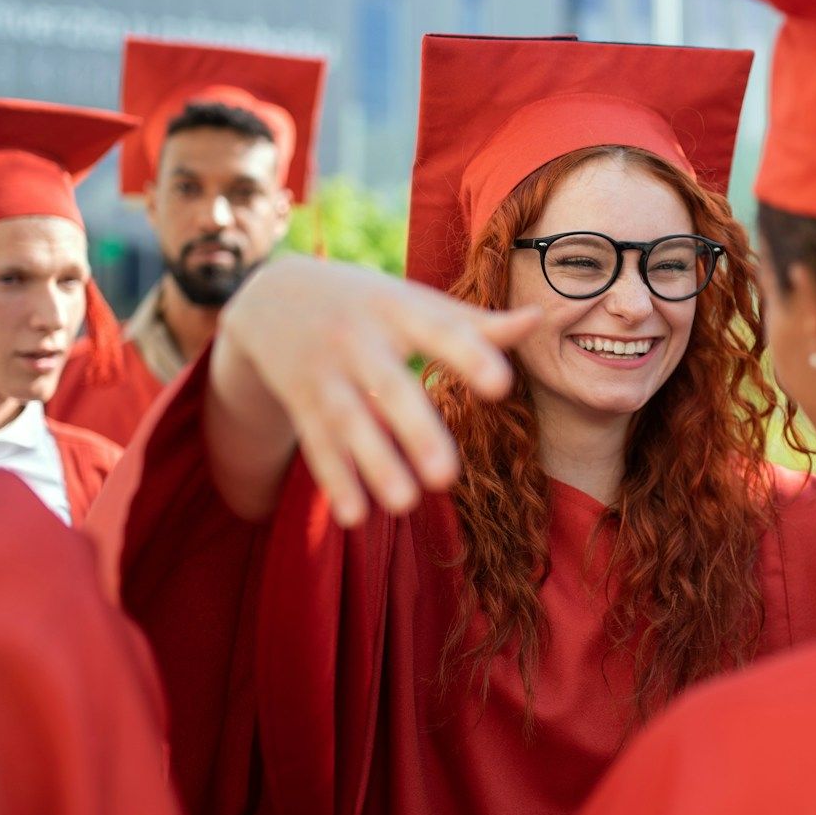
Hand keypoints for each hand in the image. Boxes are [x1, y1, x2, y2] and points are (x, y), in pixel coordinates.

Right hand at [213, 257, 540, 525]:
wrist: (276, 297)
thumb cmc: (371, 305)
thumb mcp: (416, 304)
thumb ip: (476, 323)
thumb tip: (539, 318)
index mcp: (399, 310)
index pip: (440, 332)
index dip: (471, 357)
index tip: (502, 385)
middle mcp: (359, 341)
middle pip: (389, 387)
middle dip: (415, 430)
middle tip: (447, 476)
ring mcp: (327, 374)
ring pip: (349, 422)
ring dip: (374, 463)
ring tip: (406, 503)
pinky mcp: (302, 404)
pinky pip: (317, 444)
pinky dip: (335, 480)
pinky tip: (355, 517)